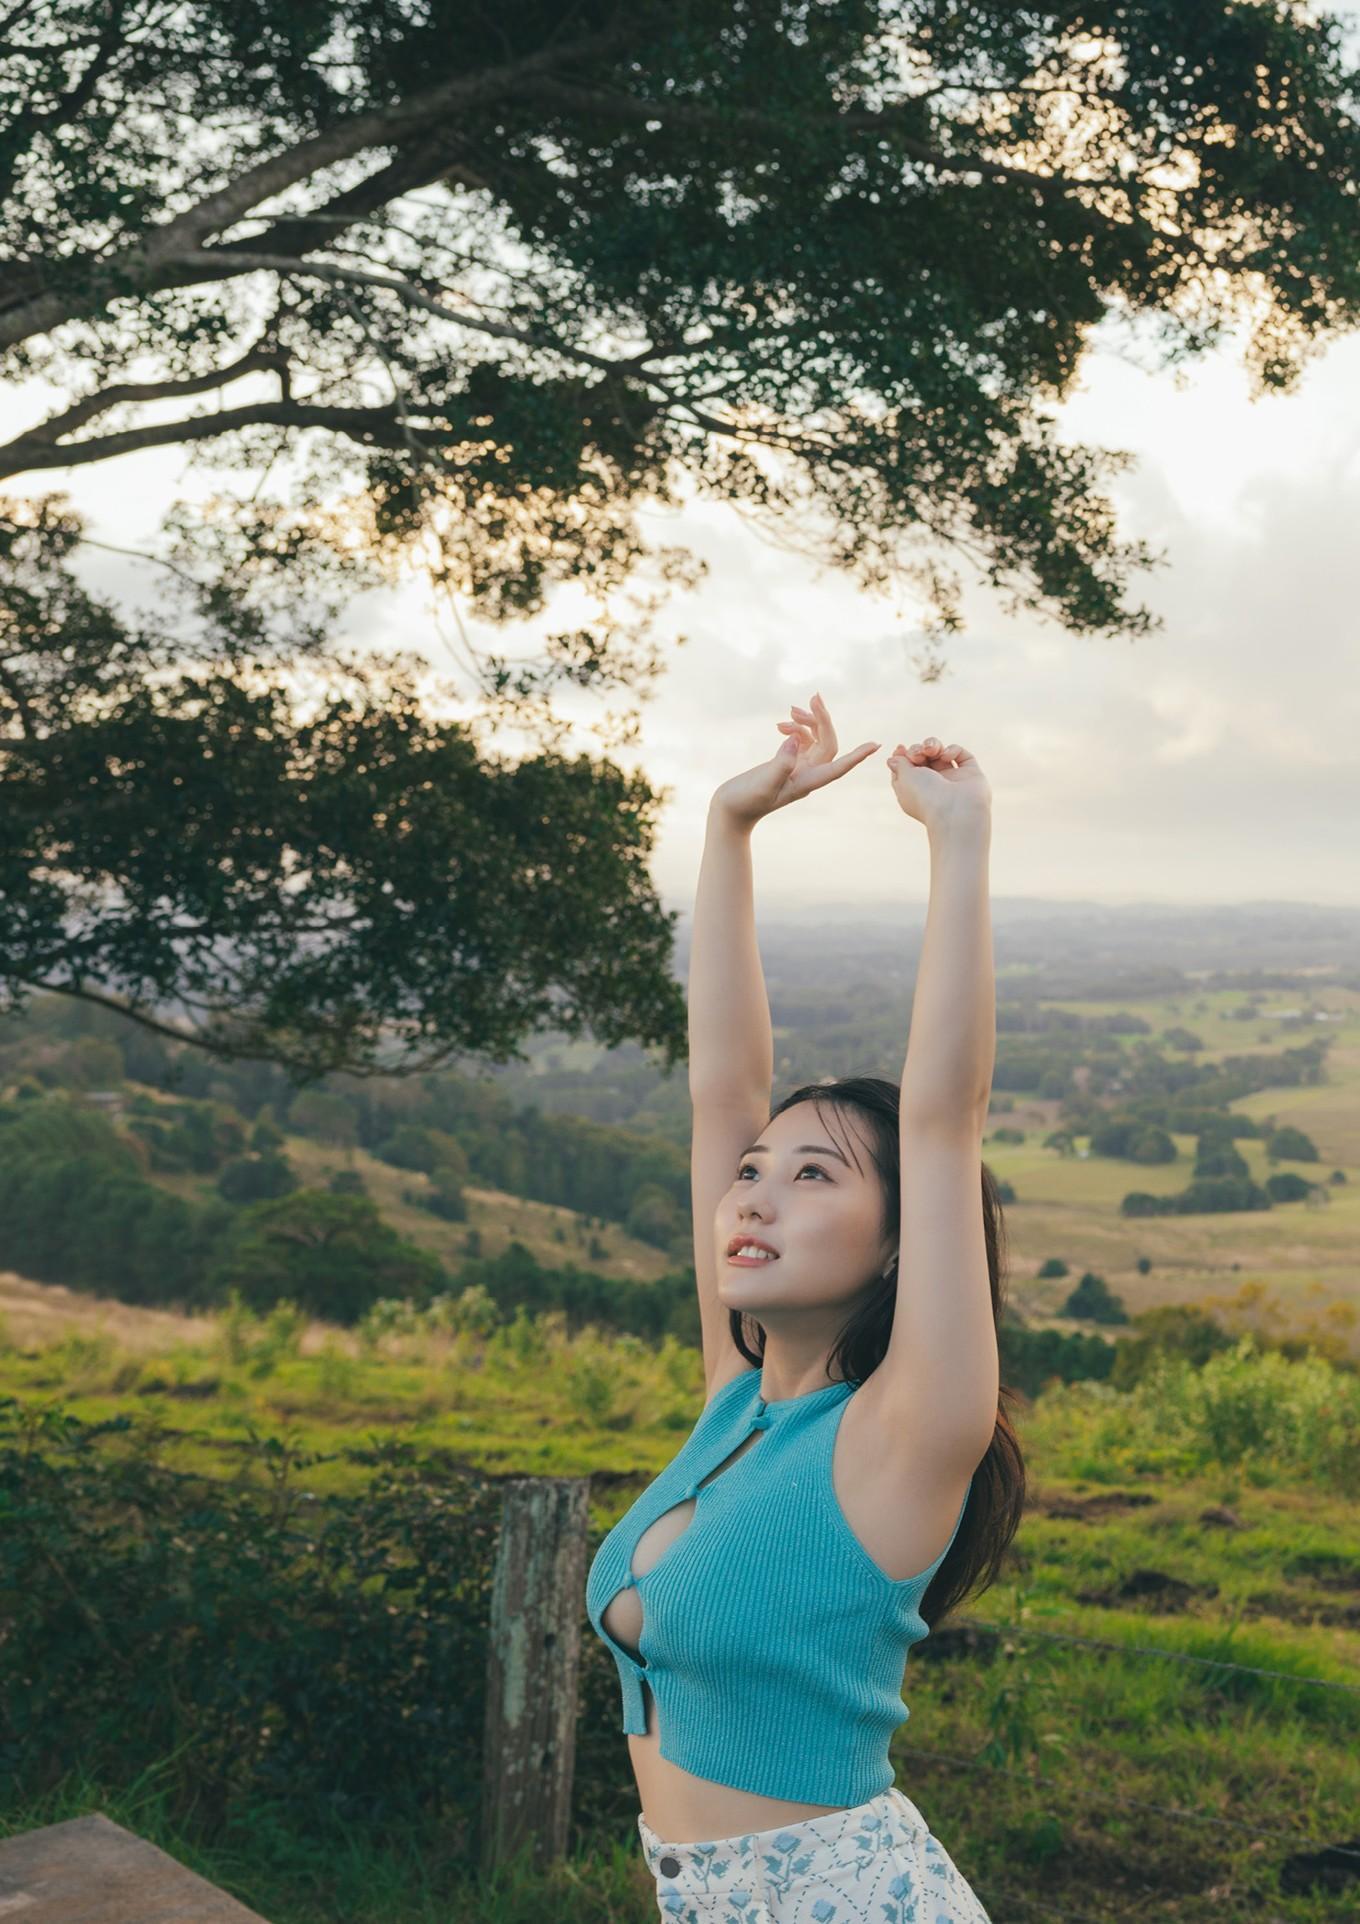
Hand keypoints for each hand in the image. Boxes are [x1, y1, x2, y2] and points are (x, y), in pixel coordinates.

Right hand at [711, 692, 878, 828]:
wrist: (730, 809)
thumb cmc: (745, 800)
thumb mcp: (763, 783)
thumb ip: (780, 763)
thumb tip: (795, 740)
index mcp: (808, 782)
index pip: (839, 766)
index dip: (858, 756)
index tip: (876, 745)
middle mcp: (808, 774)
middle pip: (828, 743)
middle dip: (823, 719)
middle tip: (813, 697)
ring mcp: (799, 768)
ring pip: (816, 739)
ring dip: (807, 721)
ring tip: (789, 711)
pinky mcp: (788, 763)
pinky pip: (802, 740)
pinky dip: (795, 728)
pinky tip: (781, 725)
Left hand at [885, 736, 991, 834]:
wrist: (955, 812)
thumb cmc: (925, 797)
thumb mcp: (904, 778)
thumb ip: (899, 764)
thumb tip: (893, 758)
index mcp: (914, 791)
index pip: (906, 769)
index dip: (903, 756)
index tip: (900, 748)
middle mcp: (933, 785)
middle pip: (923, 758)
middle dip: (917, 749)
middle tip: (917, 754)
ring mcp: (953, 780)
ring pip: (941, 753)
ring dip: (932, 745)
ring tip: (931, 749)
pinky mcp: (970, 774)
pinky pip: (961, 754)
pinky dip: (952, 750)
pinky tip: (946, 757)